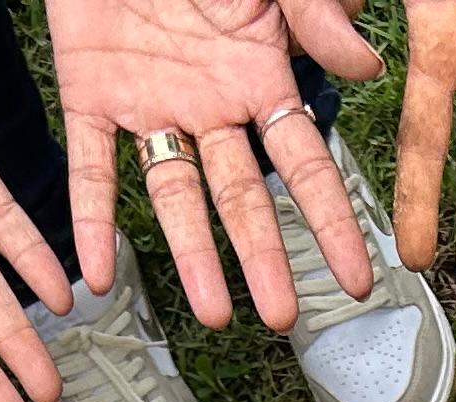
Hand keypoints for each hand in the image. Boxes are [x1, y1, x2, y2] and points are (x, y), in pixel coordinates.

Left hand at [49, 0, 377, 330]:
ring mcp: (152, 105)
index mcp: (259, 79)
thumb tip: (365, 66)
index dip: (333, 223)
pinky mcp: (90, 93)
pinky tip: (97, 274)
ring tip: (213, 314)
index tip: (359, 277)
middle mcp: (210, 106)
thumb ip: (314, 15)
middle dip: (265, 259)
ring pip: (176, 196)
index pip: (306, 166)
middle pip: (244, 198)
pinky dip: (92, 221)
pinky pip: (92, 168)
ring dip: (194, 256)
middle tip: (282, 317)